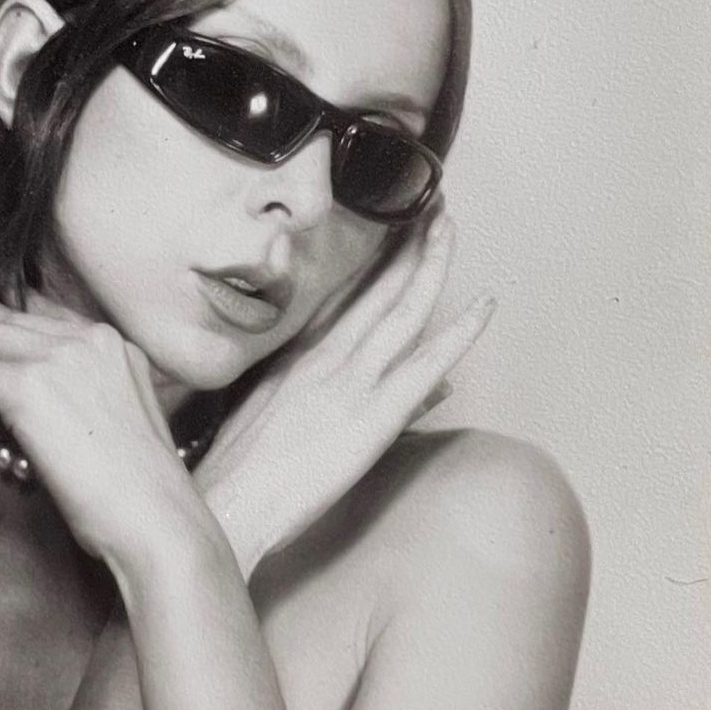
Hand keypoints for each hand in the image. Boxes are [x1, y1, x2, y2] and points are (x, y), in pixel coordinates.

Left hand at [0, 271, 202, 559]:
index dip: (16, 304)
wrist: (156, 516)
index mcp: (117, 348)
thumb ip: (89, 397)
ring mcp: (59, 359)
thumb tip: (48, 402)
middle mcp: (90, 342)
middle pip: (14, 316)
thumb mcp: (123, 424)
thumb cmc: (143, 492)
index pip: (52, 315)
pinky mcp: (28, 388)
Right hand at [193, 214, 495, 577]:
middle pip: (375, 289)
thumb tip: (335, 391)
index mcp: (296, 357)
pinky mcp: (374, 414)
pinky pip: (425, 363)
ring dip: (431, 263)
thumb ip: (314, 400)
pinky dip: (459, 332)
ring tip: (449, 224)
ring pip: (402, 309)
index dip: (373, 260)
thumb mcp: (268, 425)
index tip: (394, 229)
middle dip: (406, 244)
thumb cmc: (237, 476)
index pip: (343, 296)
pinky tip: (485, 305)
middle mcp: (324, 357)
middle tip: (432, 204)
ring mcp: (351, 381)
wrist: (224, 505)